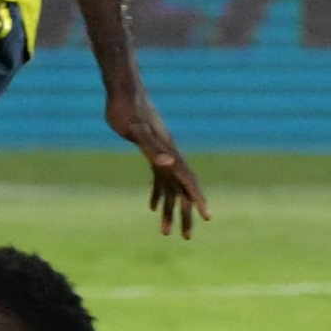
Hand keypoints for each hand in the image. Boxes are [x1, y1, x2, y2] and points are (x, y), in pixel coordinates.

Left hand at [105, 90, 208, 238]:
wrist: (124, 93)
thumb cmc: (128, 112)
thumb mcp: (137, 132)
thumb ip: (153, 149)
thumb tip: (169, 164)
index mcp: (170, 154)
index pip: (188, 181)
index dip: (197, 199)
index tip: (206, 217)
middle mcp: (170, 157)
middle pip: (182, 190)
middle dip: (185, 214)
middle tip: (186, 238)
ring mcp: (161, 156)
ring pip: (170, 189)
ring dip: (170, 210)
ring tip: (166, 233)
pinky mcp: (149, 153)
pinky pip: (158, 180)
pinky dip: (157, 194)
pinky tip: (152, 207)